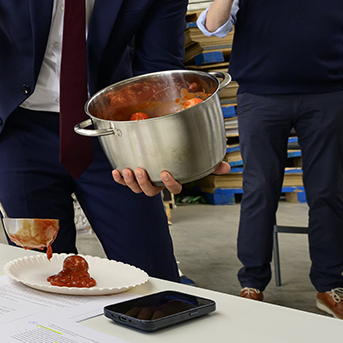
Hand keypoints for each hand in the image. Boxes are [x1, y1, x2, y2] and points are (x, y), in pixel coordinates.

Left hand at [113, 161, 229, 195]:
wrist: (158, 150)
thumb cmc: (179, 159)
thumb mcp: (195, 161)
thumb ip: (210, 164)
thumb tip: (226, 167)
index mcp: (171, 182)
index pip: (173, 189)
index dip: (169, 184)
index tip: (165, 172)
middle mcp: (156, 185)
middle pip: (150, 191)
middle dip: (144, 182)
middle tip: (140, 170)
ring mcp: (142, 182)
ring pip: (135, 188)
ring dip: (130, 181)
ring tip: (126, 170)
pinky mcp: (130, 177)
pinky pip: (123, 183)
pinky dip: (118, 179)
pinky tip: (116, 171)